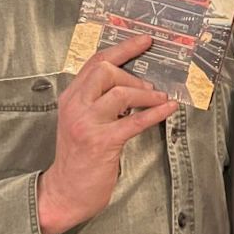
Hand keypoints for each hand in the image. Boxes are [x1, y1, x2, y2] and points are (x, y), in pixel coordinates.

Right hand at [37, 34, 178, 233]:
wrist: (65, 192)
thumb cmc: (78, 157)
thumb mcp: (81, 121)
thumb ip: (97, 100)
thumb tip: (132, 83)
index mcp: (71, 97)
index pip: (95, 62)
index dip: (122, 49)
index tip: (144, 41)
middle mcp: (75, 106)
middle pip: (106, 71)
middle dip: (133, 75)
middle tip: (150, 86)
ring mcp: (86, 123)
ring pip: (121, 93)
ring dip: (146, 94)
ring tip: (160, 98)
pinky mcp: (101, 142)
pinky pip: (133, 121)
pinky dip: (155, 112)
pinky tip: (168, 108)